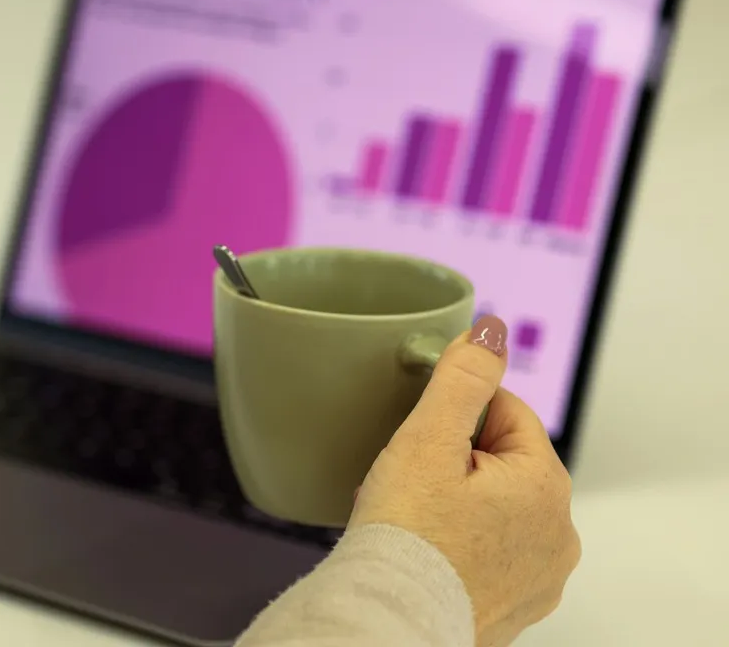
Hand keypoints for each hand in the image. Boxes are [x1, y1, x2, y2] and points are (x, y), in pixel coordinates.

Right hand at [349, 315, 580, 646]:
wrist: (390, 620)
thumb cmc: (407, 536)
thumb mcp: (428, 439)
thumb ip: (463, 378)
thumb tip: (492, 330)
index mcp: (546, 485)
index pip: (505, 413)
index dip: (454, 417)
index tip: (420, 439)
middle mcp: (558, 533)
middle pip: (501, 462)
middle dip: (455, 462)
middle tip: (409, 482)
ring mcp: (540, 576)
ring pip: (495, 509)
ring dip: (459, 504)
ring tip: (414, 519)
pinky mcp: (515, 608)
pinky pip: (489, 554)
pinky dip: (461, 547)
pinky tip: (427, 551)